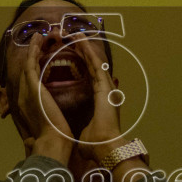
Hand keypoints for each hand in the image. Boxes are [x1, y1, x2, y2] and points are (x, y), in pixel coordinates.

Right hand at [14, 44, 71, 160]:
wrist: (53, 144)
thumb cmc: (54, 141)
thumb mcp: (49, 129)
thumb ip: (45, 123)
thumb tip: (41, 128)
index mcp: (29, 107)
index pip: (31, 83)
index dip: (35, 69)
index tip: (41, 60)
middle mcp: (24, 97)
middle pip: (27, 70)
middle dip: (33, 55)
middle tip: (40, 42)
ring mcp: (26, 90)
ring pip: (28, 63)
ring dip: (33, 48)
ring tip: (39, 36)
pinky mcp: (32, 85)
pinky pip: (31, 61)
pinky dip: (33, 49)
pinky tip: (39, 39)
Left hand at [76, 37, 123, 162]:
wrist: (106, 147)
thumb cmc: (96, 145)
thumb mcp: (86, 134)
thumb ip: (85, 131)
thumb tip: (81, 139)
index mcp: (101, 101)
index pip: (91, 77)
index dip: (84, 64)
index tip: (76, 54)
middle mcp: (106, 91)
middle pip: (94, 66)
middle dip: (84, 51)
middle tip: (75, 38)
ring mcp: (107, 87)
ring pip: (94, 61)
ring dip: (85, 47)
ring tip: (76, 34)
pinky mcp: (104, 85)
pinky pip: (94, 64)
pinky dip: (87, 51)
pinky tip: (80, 40)